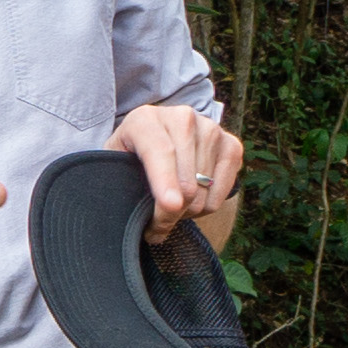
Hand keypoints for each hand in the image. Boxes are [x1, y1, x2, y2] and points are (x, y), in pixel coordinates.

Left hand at [117, 99, 245, 250]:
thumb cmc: (131, 160)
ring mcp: (210, 129)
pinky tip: (193, 195)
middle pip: (186, 181)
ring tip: (171, 201)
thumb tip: (153, 230)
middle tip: (155, 221)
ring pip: (204, 193)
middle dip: (170, 213)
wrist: (158, 143)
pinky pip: (224, 192)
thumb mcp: (116, 169)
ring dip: (187, 210)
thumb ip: (125, 191)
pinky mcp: (231, 144)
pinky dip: (207, 206)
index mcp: (145, 119)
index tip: (170, 205)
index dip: (165, 180)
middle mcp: (182, 117)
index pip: (159, 151)